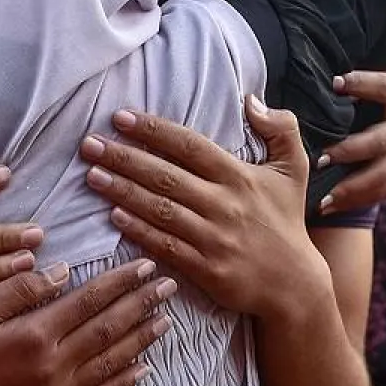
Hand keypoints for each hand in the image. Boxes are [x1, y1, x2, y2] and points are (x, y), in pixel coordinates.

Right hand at [0, 258, 175, 385]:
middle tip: (169, 286)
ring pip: (112, 362)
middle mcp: (56, 366)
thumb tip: (61, 272)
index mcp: (36, 334)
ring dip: (142, 339)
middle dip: (142, 304)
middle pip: (109, 329)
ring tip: (166, 320)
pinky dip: (125, 382)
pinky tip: (143, 369)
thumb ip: (17, 290)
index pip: (90, 301)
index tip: (146, 266)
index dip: (121, 282)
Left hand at [80, 96, 329, 320]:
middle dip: (124, 158)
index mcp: (239, 176)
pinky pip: (166, 245)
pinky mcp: (206, 270)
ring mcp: (214, 238)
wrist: (296, 285)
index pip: (189, 145)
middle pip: (165, 176)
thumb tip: (252, 100)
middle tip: (89, 144)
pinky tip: (114, 216)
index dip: (153, 130)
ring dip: (122, 191)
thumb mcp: (294, 169)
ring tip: (91, 174)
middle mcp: (224, 205)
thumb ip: (281, 129)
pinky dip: (139, 230)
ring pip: (160, 209)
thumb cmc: (287, 222)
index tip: (120, 118)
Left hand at [317, 51, 385, 213]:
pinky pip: (384, 189)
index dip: (360, 85)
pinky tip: (330, 207)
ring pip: (382, 174)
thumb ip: (372, 63)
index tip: (334, 83)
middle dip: (349, 151)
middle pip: (380, 141)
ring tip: (321, 198)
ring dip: (350, 187)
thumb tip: (328, 60)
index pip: (384, 88)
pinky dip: (357, 200)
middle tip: (318, 158)